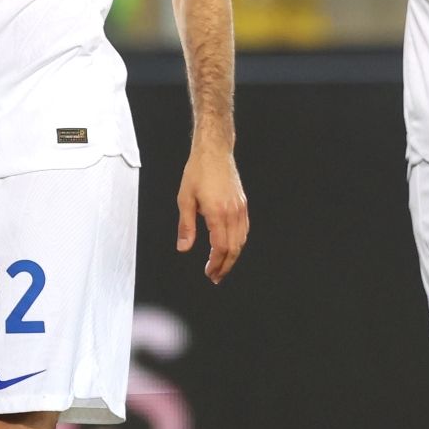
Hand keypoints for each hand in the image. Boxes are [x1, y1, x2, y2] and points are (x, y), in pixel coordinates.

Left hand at [176, 151, 247, 283]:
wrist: (214, 152)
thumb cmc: (198, 171)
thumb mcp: (185, 198)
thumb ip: (185, 226)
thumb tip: (184, 247)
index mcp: (217, 212)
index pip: (220, 247)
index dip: (215, 263)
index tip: (209, 272)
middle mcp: (232, 211)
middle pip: (234, 248)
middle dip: (225, 265)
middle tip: (216, 276)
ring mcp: (240, 208)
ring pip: (241, 240)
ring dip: (233, 256)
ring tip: (222, 265)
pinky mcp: (242, 204)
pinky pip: (244, 229)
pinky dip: (238, 242)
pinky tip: (230, 247)